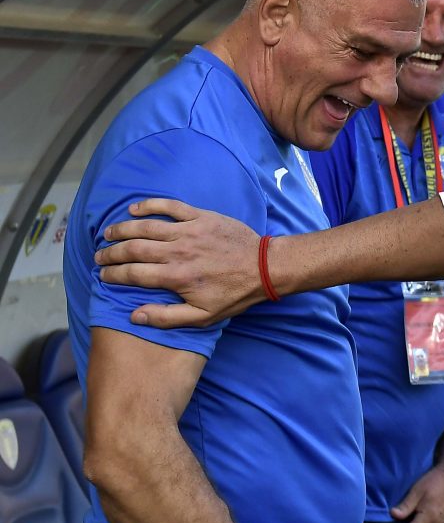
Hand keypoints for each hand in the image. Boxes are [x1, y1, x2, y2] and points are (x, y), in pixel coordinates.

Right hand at [93, 198, 261, 327]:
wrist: (264, 268)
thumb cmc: (234, 294)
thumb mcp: (203, 317)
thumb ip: (167, 317)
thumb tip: (134, 315)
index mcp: (176, 277)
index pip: (132, 274)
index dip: (112, 274)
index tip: (103, 275)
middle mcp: (178, 252)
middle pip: (133, 249)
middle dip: (111, 253)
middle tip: (100, 256)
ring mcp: (189, 232)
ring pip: (145, 227)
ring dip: (122, 229)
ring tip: (109, 234)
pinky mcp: (201, 217)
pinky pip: (170, 206)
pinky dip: (149, 205)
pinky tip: (134, 209)